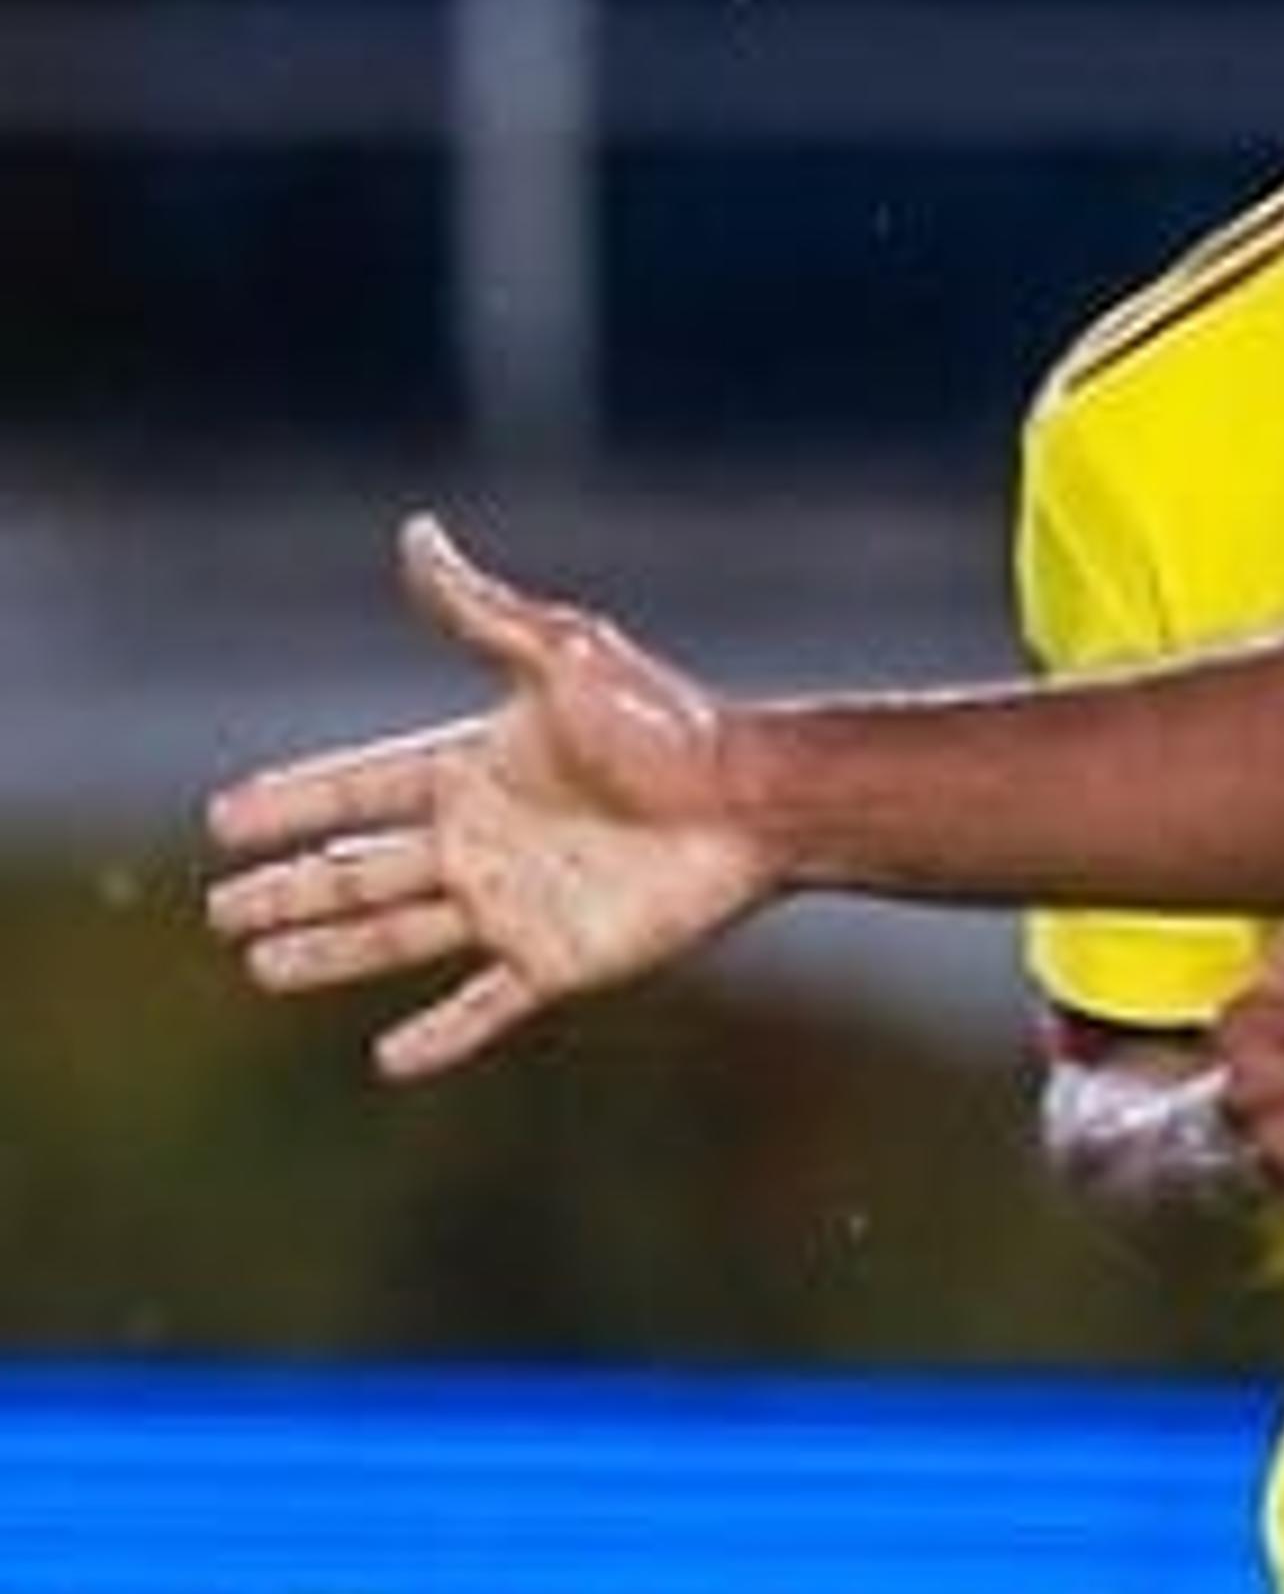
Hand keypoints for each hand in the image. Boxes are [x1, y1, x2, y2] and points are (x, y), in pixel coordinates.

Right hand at [202, 515, 771, 1080]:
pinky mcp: (558, 959)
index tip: (222, 818)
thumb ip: (483, 611)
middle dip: (289, 888)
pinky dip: (439, 1037)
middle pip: (359, 868)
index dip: (293, 801)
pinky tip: (389, 1060)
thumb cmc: (666, 726)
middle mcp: (485, 839)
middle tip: (220, 910)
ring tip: (260, 967)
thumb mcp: (565, 658)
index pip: (358, 786)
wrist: (753, 801)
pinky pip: (483, 1008)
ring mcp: (516, 903)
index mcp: (476, 769)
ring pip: (394, 936)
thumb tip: (416, 533)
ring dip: (327, 953)